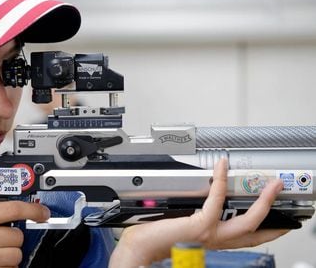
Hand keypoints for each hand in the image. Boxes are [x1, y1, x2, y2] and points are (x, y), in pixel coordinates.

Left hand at [109, 158, 287, 266]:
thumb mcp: (182, 228)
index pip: (245, 237)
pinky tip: (222, 168)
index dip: (265, 229)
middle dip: (272, 213)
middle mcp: (214, 241)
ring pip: (248, 220)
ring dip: (263, 201)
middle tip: (280, 192)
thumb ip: (194, 218)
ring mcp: (209, 235)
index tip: (277, 220)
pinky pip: (216, 201)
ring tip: (270, 184)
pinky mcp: (199, 226)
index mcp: (212, 241)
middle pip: (255, 230)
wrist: (139, 250)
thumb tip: (200, 198)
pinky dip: (221, 182)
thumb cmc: (153, 239)